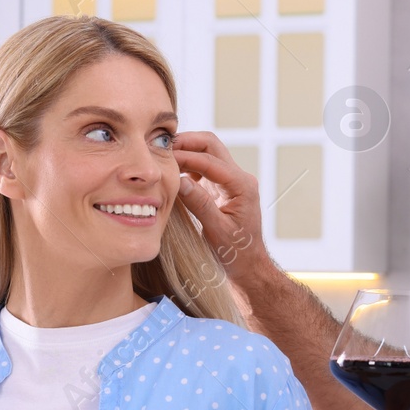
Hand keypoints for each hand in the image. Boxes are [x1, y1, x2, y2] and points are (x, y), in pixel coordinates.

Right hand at [171, 132, 270, 283]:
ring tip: (163, 160)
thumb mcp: (216, 230)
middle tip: (161, 150)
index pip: (210, 161)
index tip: (162, 158)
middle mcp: (240, 178)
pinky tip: (173, 174)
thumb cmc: (236, 253)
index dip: (185, 156)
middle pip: (211, 146)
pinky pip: (204, 167)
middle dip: (186, 143)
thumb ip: (199, 204)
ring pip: (207, 153)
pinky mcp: (222, 188)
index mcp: (242, 186)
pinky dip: (188, 165)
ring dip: (186, 152)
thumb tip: (179, 179)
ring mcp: (232, 181)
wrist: (248, 266)